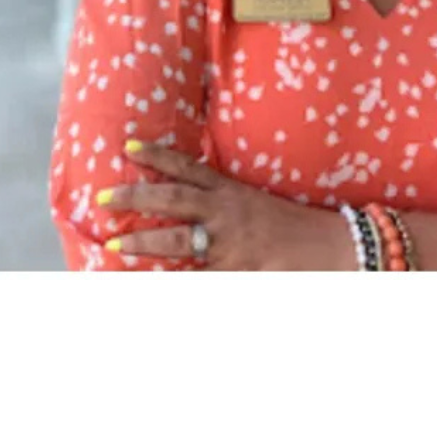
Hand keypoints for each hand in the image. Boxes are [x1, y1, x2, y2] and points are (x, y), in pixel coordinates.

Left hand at [97, 142, 354, 270]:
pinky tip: (153, 290)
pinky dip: (180, 286)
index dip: (157, 156)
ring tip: (115, 246)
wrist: (333, 247)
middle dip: (136, 198)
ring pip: (180, 242)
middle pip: (173, 200)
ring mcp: (231, 244)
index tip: (129, 146)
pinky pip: (201, 281)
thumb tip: (187, 202)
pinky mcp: (238, 273)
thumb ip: (222, 203)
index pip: (189, 168)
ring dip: (145, 244)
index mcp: (231, 192)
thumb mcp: (254, 204)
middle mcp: (226, 213)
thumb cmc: (292, 226)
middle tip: (103, 197)